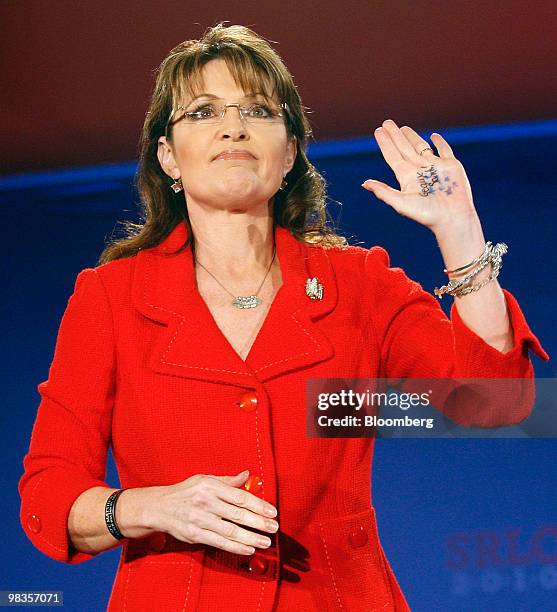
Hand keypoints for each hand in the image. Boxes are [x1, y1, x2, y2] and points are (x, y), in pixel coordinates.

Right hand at [145, 470, 278, 555]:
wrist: (159, 507)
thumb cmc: (185, 492)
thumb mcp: (204, 479)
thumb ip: (227, 480)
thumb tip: (247, 475)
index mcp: (211, 486)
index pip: (240, 496)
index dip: (258, 505)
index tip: (272, 511)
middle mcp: (206, 502)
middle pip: (238, 514)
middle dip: (259, 522)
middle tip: (274, 527)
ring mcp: (200, 519)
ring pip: (231, 530)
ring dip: (251, 537)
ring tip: (265, 541)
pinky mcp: (195, 534)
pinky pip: (219, 542)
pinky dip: (235, 546)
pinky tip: (248, 548)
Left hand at [362, 119, 478, 234]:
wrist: (452, 218)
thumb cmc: (426, 214)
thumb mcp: (401, 203)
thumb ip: (383, 192)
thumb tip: (364, 183)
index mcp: (407, 178)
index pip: (393, 156)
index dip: (385, 144)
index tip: (378, 131)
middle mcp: (419, 171)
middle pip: (404, 149)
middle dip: (395, 136)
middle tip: (386, 123)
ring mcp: (435, 167)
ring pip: (421, 147)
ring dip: (412, 137)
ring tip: (403, 128)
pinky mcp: (451, 166)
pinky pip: (444, 151)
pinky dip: (439, 142)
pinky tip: (433, 136)